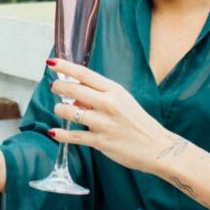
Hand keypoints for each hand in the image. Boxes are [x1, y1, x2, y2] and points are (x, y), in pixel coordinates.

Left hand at [44, 59, 170, 170]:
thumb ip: (100, 96)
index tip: (51, 63)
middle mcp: (109, 104)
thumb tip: (75, 95)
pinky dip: (61, 134)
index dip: (65, 67)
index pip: (85, 74)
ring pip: (71, 112)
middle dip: (59, 87)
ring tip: (60, 109)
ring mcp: (104, 123)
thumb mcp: (123, 101)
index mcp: (115, 90)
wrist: (157, 147)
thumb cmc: (138, 122)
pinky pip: (75, 136)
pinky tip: (54, 132)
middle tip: (54, 87)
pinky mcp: (101, 141)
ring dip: (60, 109)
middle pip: (74, 90)